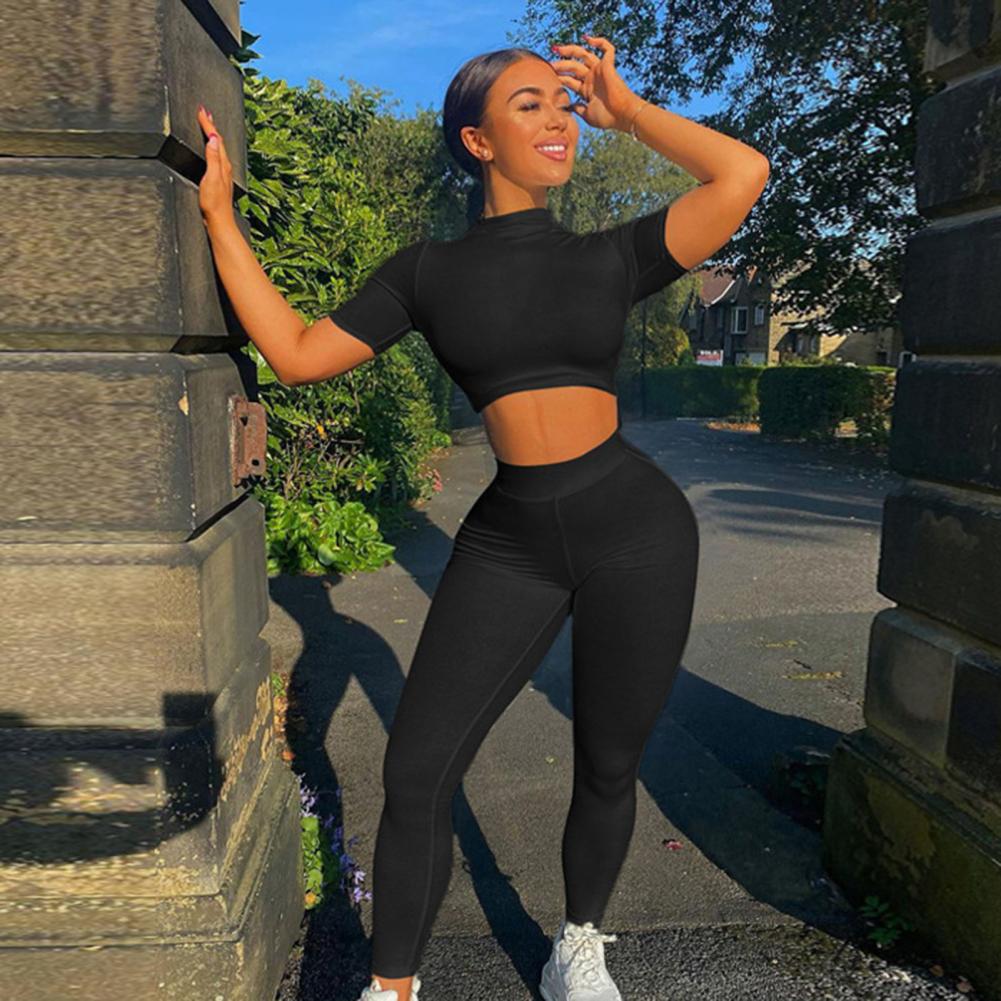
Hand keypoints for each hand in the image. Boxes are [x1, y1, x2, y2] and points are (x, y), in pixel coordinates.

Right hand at [196, 104, 233, 226]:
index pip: (216, 138)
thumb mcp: (212, 177)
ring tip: (207, 126)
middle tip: (204, 113)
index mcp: (223, 164)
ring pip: (218, 149)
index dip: (208, 124)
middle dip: (210, 126)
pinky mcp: (219, 180)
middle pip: (218, 141)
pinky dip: (212, 148)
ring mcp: (223, 174)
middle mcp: (225, 167)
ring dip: (212, 136)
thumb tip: (214, 138)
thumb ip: (213, 157)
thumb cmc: (214, 203)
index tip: (201, 110)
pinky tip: (211, 151)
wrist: (218, 221)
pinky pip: (216, 157)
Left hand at [550, 34, 642, 131]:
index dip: (559, 77)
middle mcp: (592, 79)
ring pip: (583, 55)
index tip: (547, 75)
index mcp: (586, 90)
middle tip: (549, 64)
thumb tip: (569, 106)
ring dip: (570, 50)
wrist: (622, 115)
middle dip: (560, 64)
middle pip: (572, 67)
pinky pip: (607, 49)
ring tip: (557, 49)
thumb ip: (578, 109)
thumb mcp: (587, 115)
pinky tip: (587, 39)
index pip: (569, 80)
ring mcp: (599, 71)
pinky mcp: (608, 66)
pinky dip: (599, 41)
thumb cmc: (607, 118)